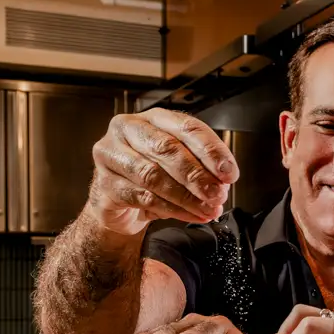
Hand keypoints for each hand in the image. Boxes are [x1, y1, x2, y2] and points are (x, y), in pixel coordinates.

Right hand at [89, 109, 239, 235]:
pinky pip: (142, 197)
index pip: (186, 127)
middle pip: (166, 148)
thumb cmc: (155, 176)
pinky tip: (189, 215)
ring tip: (207, 209)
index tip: (230, 173)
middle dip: (197, 175)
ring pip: (152, 175)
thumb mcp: (183, 166)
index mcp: (154, 118)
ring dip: (186, 196)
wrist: (120, 202)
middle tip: (218, 194)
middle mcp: (128, 129)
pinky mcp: (104, 182)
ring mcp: (111, 153)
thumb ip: (203, 167)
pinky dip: (171, 209)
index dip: (211, 151)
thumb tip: (223, 181)